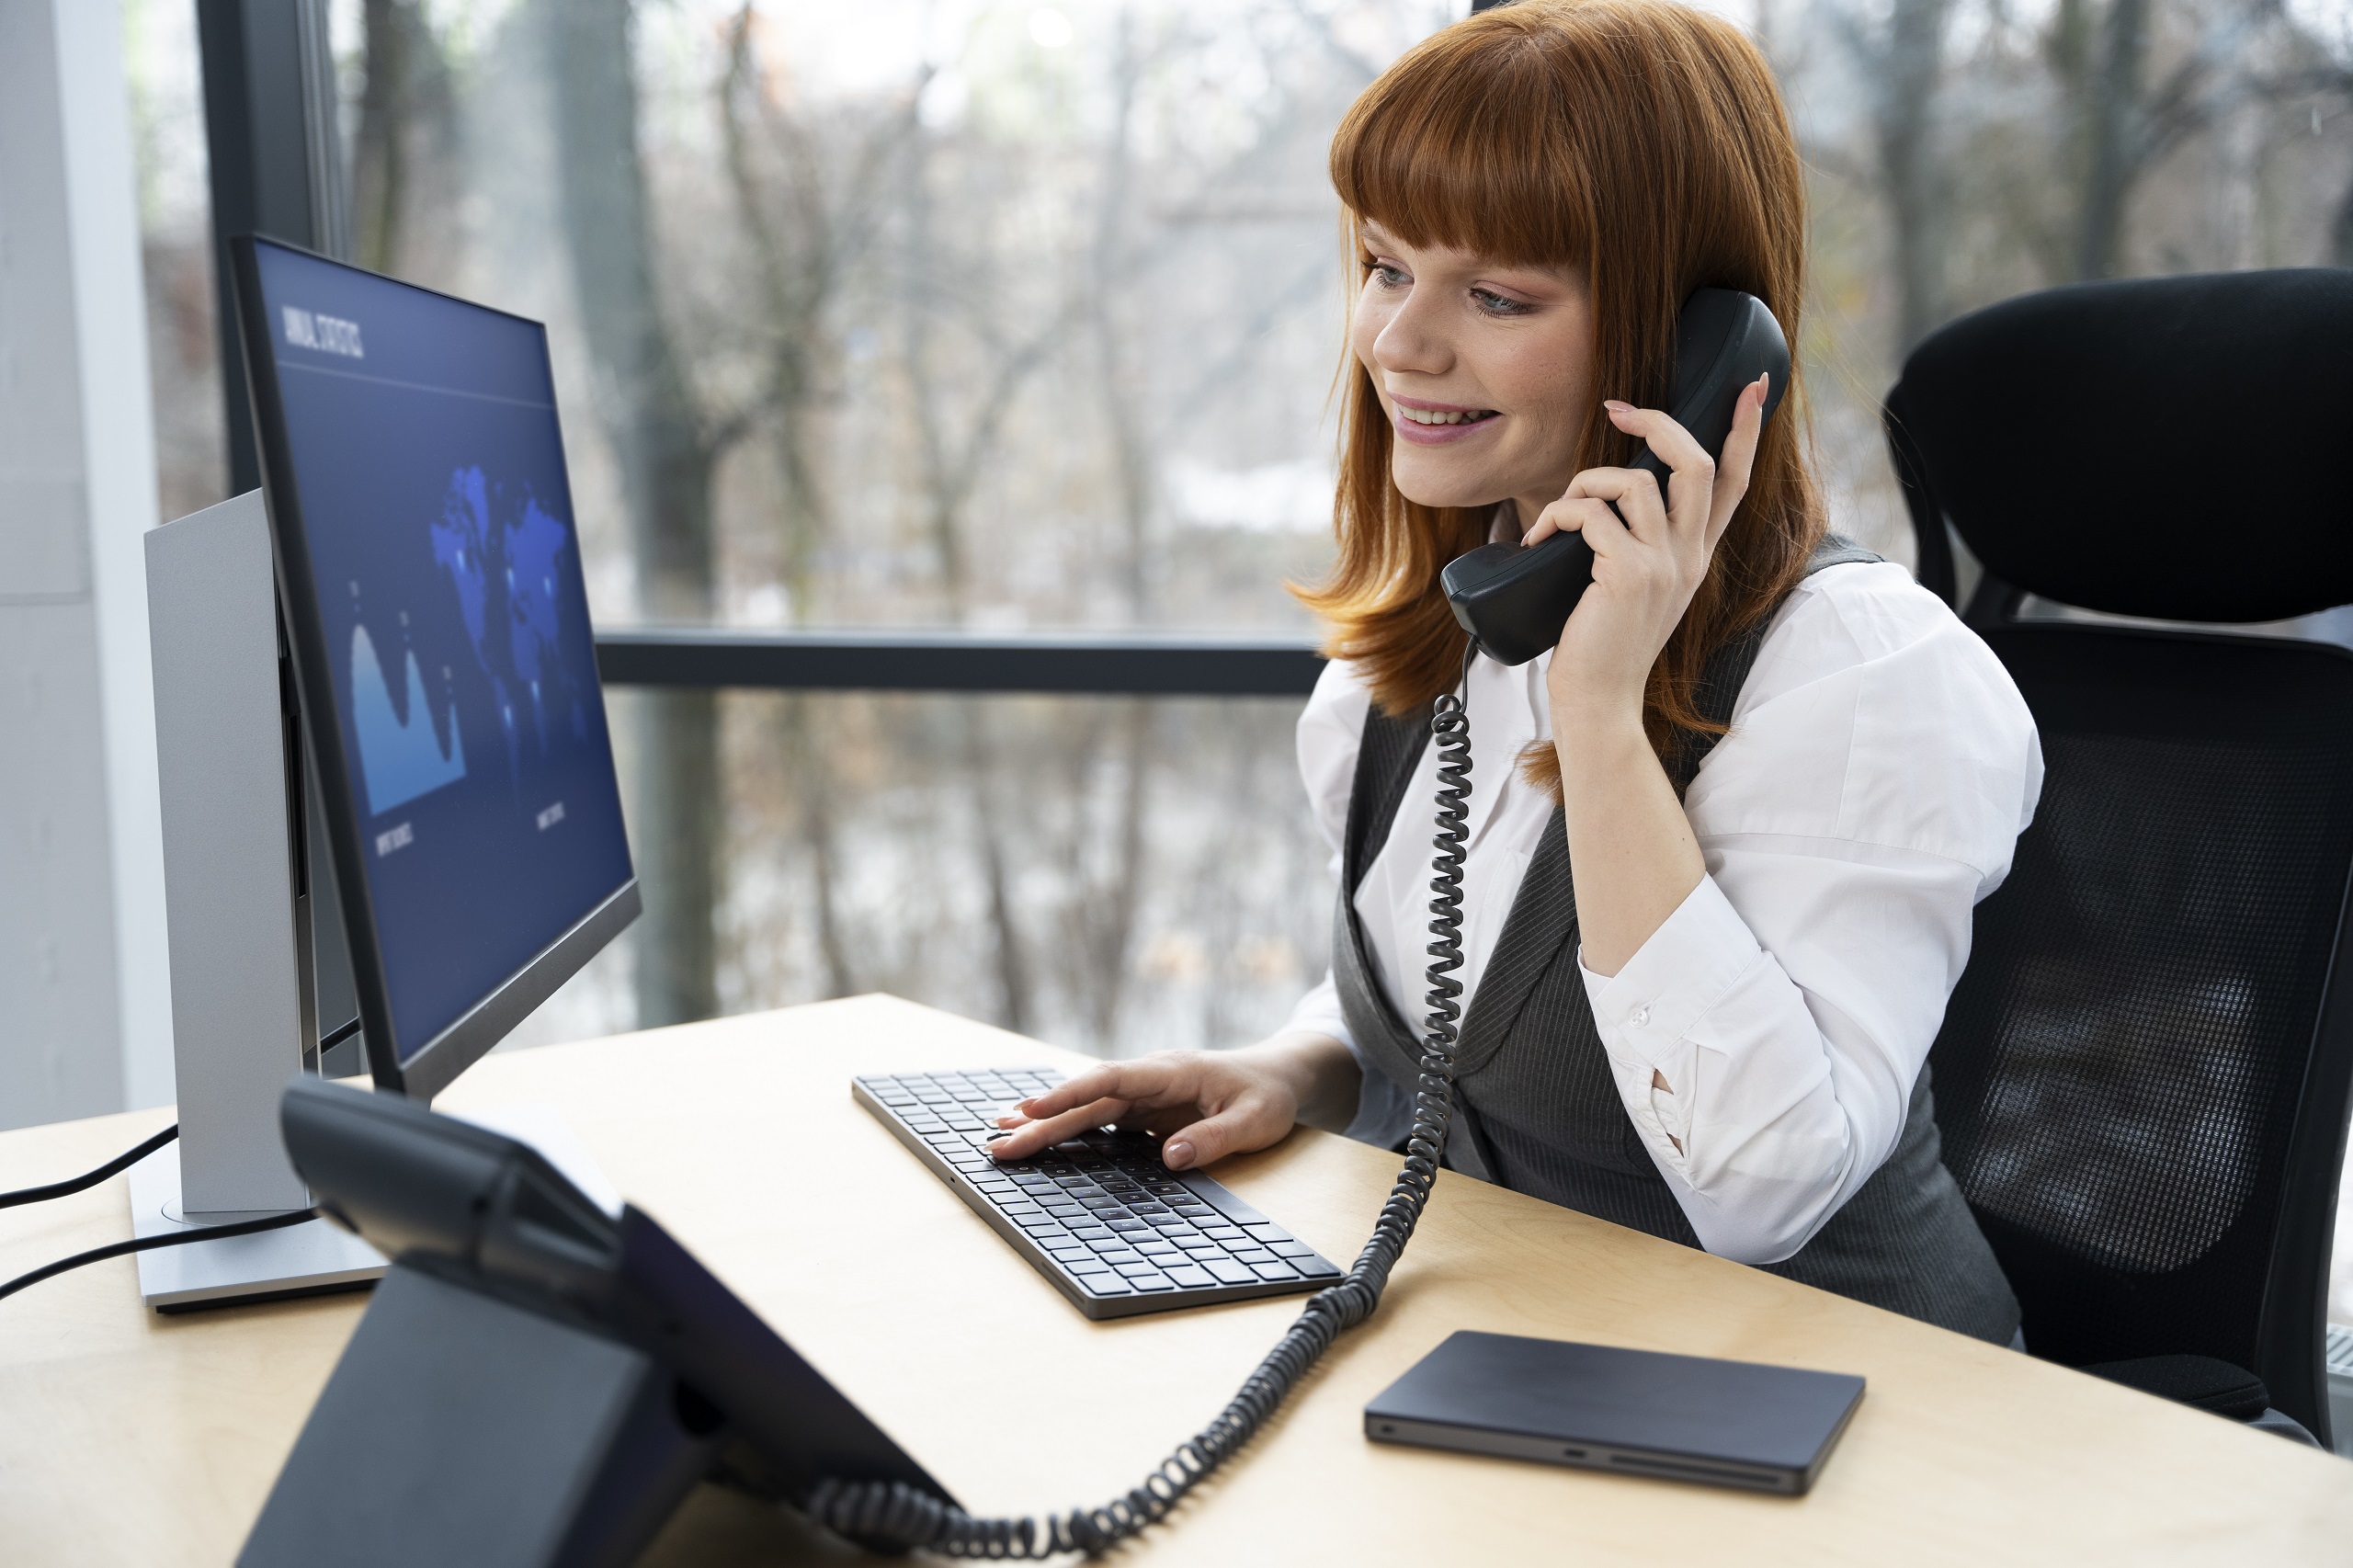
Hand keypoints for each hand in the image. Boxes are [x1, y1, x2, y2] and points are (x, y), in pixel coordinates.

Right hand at [984, 1047, 1314, 1170]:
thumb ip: (1213, 1138)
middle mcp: (1148, 1079)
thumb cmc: (1268, 1096)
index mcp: (1170, 1072)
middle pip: (1087, 1099)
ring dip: (1046, 1121)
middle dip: (1041, 1119)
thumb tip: (1171, 1159)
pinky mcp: (1144, 1109)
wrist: (1278, 1076)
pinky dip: (1068, 1126)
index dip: (1069, 1094)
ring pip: (1087, 1107)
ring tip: (1001, 1135)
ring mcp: (1143, 1093)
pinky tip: (1039, 1135)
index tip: (1032, 1108)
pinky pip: (1100, 1116)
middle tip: (998, 1141)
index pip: (1110, 1079)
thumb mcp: (1254, 1121)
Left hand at [1521, 373, 1770, 727]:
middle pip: (1695, 461)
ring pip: (1634, 480)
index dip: (1745, 430)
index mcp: (1696, 555)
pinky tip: (1538, 539)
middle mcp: (1690, 556)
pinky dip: (1557, 515)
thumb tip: (1602, 498)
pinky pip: (1591, 514)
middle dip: (1656, 422)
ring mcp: (1664, 564)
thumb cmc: (1603, 645)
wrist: (1599, 701)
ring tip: (1556, 513)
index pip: (1734, 481)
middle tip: (1618, 408)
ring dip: (1584, 481)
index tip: (1754, 385)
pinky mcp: (1629, 574)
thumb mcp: (1635, 587)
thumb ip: (1636, 543)